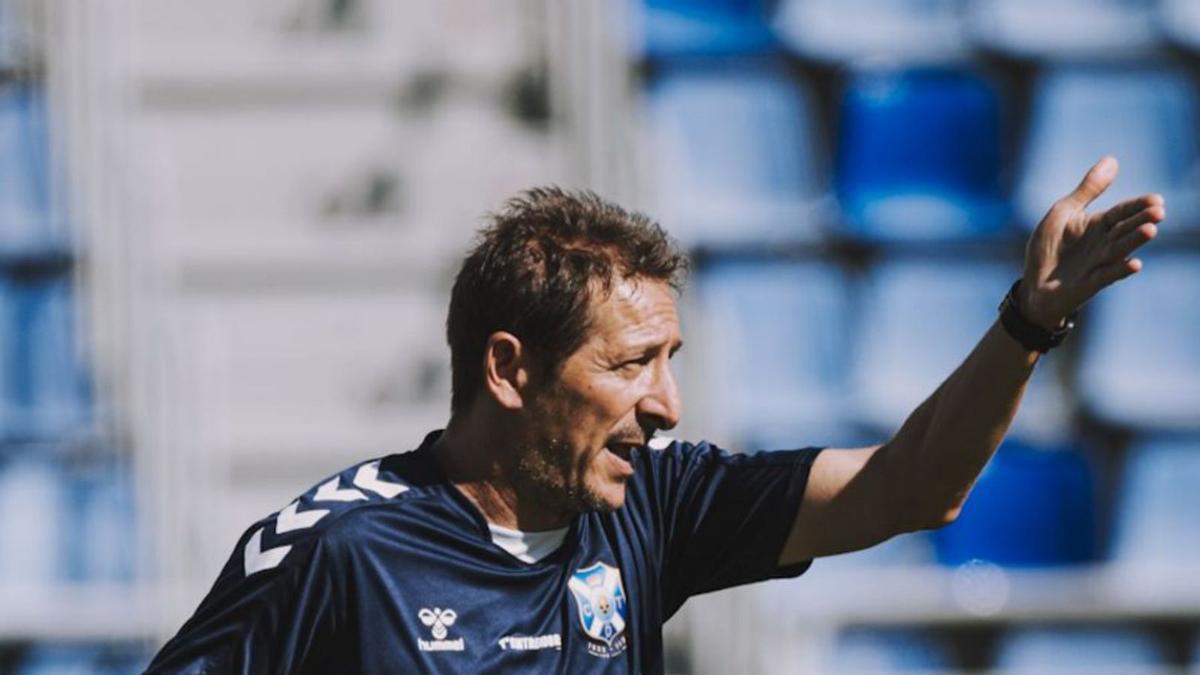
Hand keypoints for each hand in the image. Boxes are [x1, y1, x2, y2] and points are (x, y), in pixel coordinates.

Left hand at [1020, 156, 1164, 329]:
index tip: (1157, 199)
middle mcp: (1104, 243)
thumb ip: (1088, 190)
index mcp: (1098, 225)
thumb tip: (1113, 159)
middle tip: (1158, 212)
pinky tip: (1135, 264)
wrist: (1033, 285)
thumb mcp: (1064, 212)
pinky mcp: (1089, 283)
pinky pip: (1107, 276)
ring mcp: (1098, 264)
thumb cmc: (1049, 247)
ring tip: (1150, 231)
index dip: (1138, 205)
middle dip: (1141, 221)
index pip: (1122, 212)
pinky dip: (1121, 270)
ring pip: (1120, 250)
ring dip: (1134, 241)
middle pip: (1125, 230)